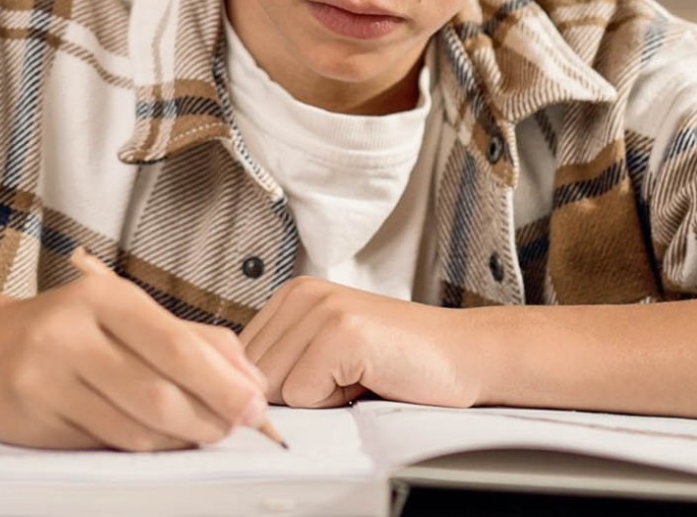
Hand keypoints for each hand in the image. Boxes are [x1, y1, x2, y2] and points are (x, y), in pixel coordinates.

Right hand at [0, 248, 268, 450]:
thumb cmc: (71, 331)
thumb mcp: (129, 315)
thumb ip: (196, 341)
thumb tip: (252, 381)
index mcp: (102, 297)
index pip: (176, 346)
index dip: (223, 384)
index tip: (255, 407)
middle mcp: (67, 333)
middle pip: (158, 396)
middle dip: (207, 420)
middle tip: (229, 428)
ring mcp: (43, 380)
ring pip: (133, 430)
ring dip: (177, 439)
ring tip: (193, 432)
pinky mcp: (32, 421)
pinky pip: (104, 447)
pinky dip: (139, 448)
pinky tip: (150, 436)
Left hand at [239, 277, 484, 409]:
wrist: (463, 355)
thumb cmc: (401, 359)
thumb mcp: (327, 351)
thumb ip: (282, 360)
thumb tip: (234, 395)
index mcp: (293, 295)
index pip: (238, 360)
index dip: (275, 386)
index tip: (322, 377)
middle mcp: (302, 294)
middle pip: (252, 376)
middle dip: (296, 393)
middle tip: (345, 376)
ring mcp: (321, 309)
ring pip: (274, 387)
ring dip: (317, 397)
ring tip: (356, 375)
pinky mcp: (340, 332)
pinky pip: (303, 394)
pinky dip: (335, 401)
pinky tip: (367, 376)